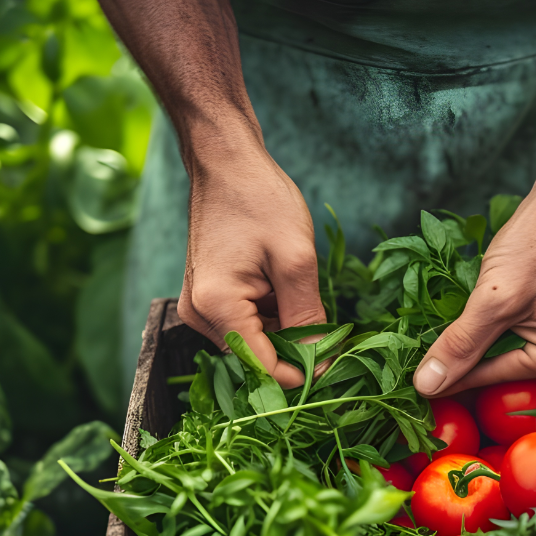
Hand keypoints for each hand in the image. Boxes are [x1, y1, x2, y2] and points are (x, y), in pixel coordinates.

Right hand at [178, 134, 325, 387]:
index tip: (335, 363)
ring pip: (254, 342)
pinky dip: (272, 316)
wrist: (226, 162)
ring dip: (284, 329)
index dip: (302, 373)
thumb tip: (320, 365)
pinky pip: (246, 324)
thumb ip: (307, 318)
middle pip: (257, 357)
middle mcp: (199, 314)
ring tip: (298, 289)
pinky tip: (282, 286)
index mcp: (217, 305)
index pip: (263, 368)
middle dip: (294, 348)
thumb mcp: (296, 260)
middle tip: (328, 323)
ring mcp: (200, 307)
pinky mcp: (208, 298)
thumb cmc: (260, 199)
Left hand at [413, 188, 535, 396]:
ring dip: (467, 347)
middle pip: (497, 372)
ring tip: (427, 347)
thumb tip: (426, 385)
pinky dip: (484, 331)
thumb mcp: (493, 299)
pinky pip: (510, 336)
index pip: (490, 380)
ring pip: (500, 353)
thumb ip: (461, 344)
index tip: (411, 387)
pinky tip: (456, 326)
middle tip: (413, 368)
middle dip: (458, 366)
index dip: (446, 382)